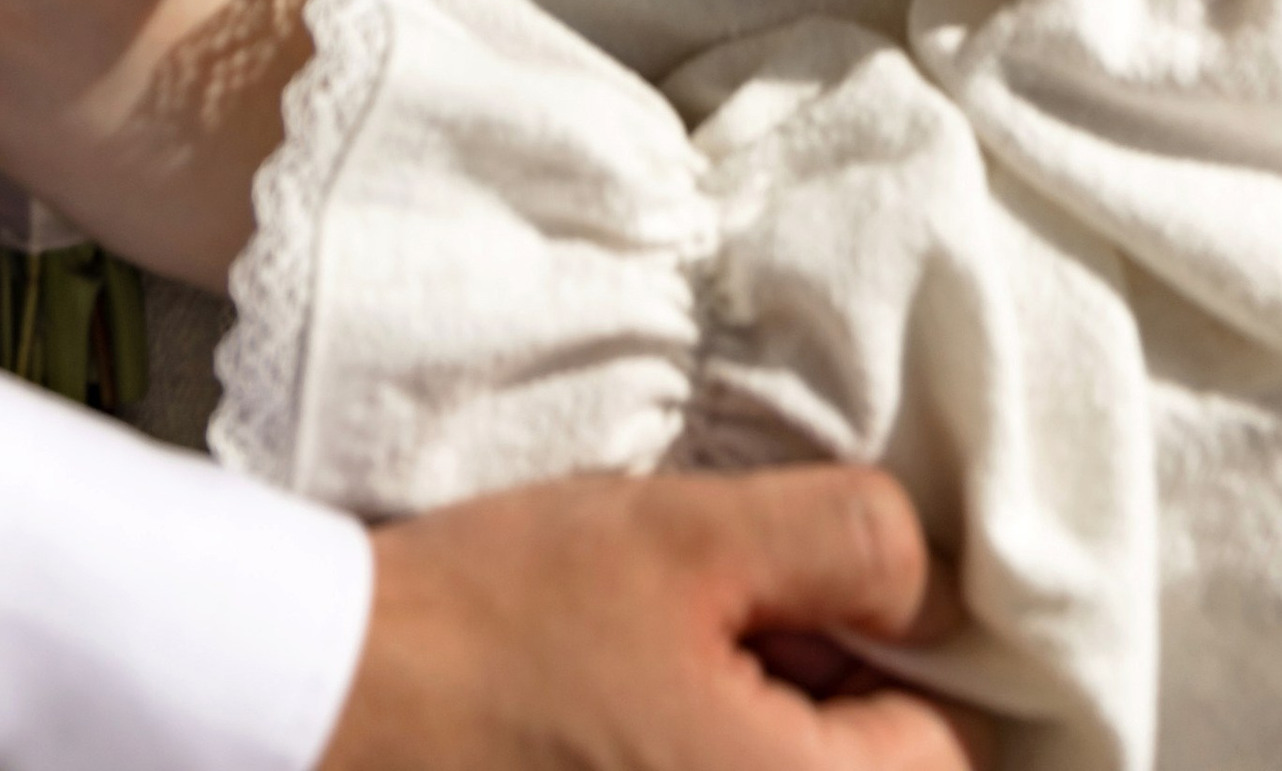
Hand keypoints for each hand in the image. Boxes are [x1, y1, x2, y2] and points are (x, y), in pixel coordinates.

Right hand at [324, 468, 995, 770]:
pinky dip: (689, 754)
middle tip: (704, 625)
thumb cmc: (506, 620)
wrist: (334, 701)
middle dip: (815, 690)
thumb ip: (848, 543)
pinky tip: (614, 718)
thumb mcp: (688, 534)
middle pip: (875, 770)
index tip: (773, 594)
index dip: (874, 641)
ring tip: (652, 671)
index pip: (947, 734)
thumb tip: (932, 591)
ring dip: (750, 726)